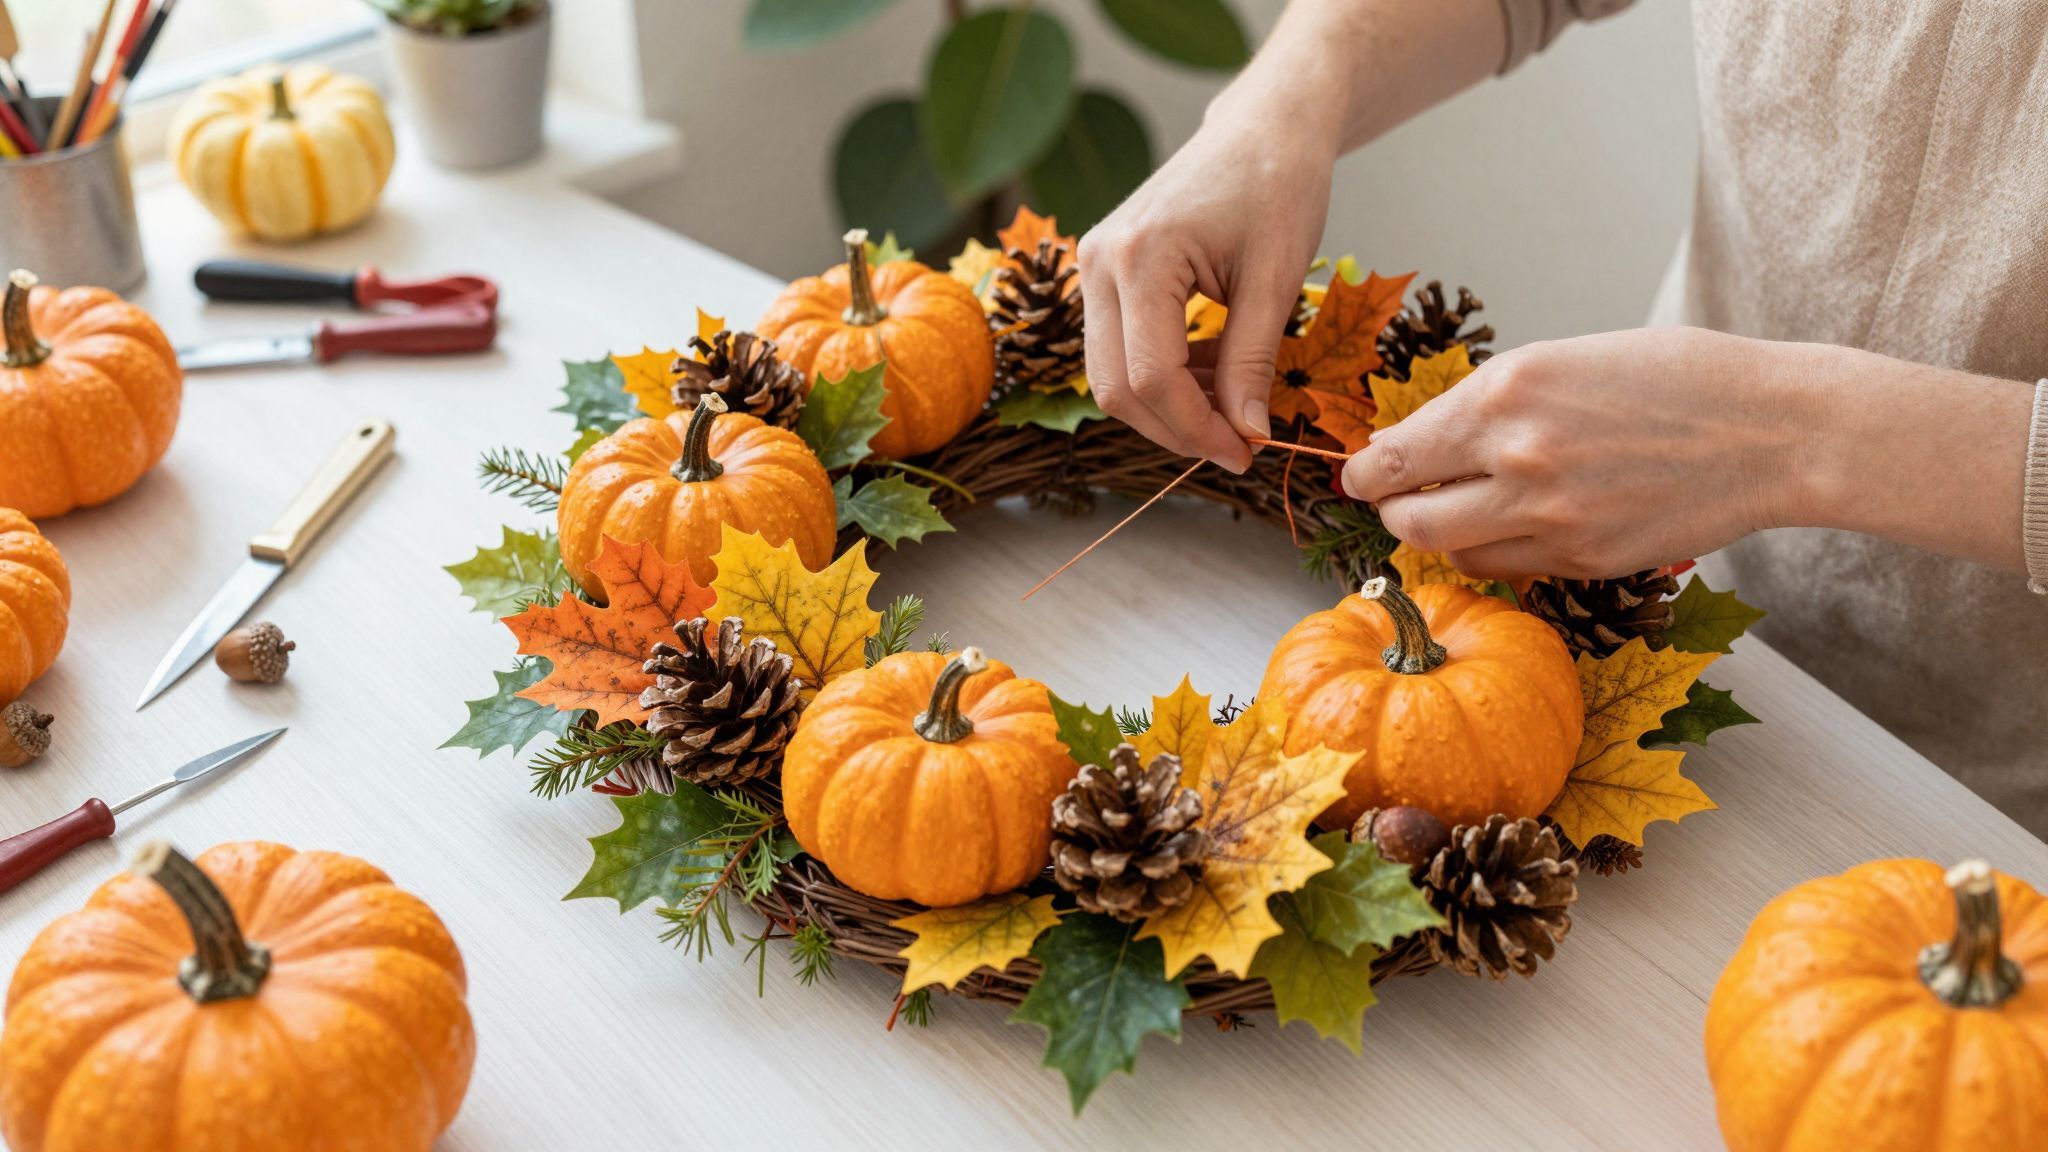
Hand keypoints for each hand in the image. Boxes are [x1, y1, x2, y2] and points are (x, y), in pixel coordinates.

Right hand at [1081, 105, 1336, 472]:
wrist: (1262, 128)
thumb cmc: (1277, 185)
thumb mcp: (1274, 279)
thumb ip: (1251, 362)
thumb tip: (1245, 435)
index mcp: (1140, 256)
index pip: (1150, 377)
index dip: (1196, 429)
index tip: (1244, 453)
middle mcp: (1099, 262)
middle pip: (1115, 388)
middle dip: (1176, 429)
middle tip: (1237, 446)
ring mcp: (1093, 266)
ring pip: (1110, 376)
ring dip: (1167, 408)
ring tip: (1231, 408)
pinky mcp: (1103, 272)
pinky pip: (1118, 348)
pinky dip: (1161, 377)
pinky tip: (1211, 376)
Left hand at [1341, 328, 1812, 577]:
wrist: (1772, 431)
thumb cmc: (1675, 378)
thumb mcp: (1566, 358)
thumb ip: (1489, 402)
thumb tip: (1421, 439)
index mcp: (1507, 395)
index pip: (1395, 455)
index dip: (1366, 471)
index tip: (1359, 475)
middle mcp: (1519, 459)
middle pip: (1407, 519)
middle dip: (1391, 513)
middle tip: (1396, 502)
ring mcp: (1552, 520)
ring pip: (1451, 552)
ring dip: (1440, 537)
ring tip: (1455, 512)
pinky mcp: (1585, 561)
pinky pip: (1507, 570)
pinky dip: (1493, 554)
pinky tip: (1513, 527)